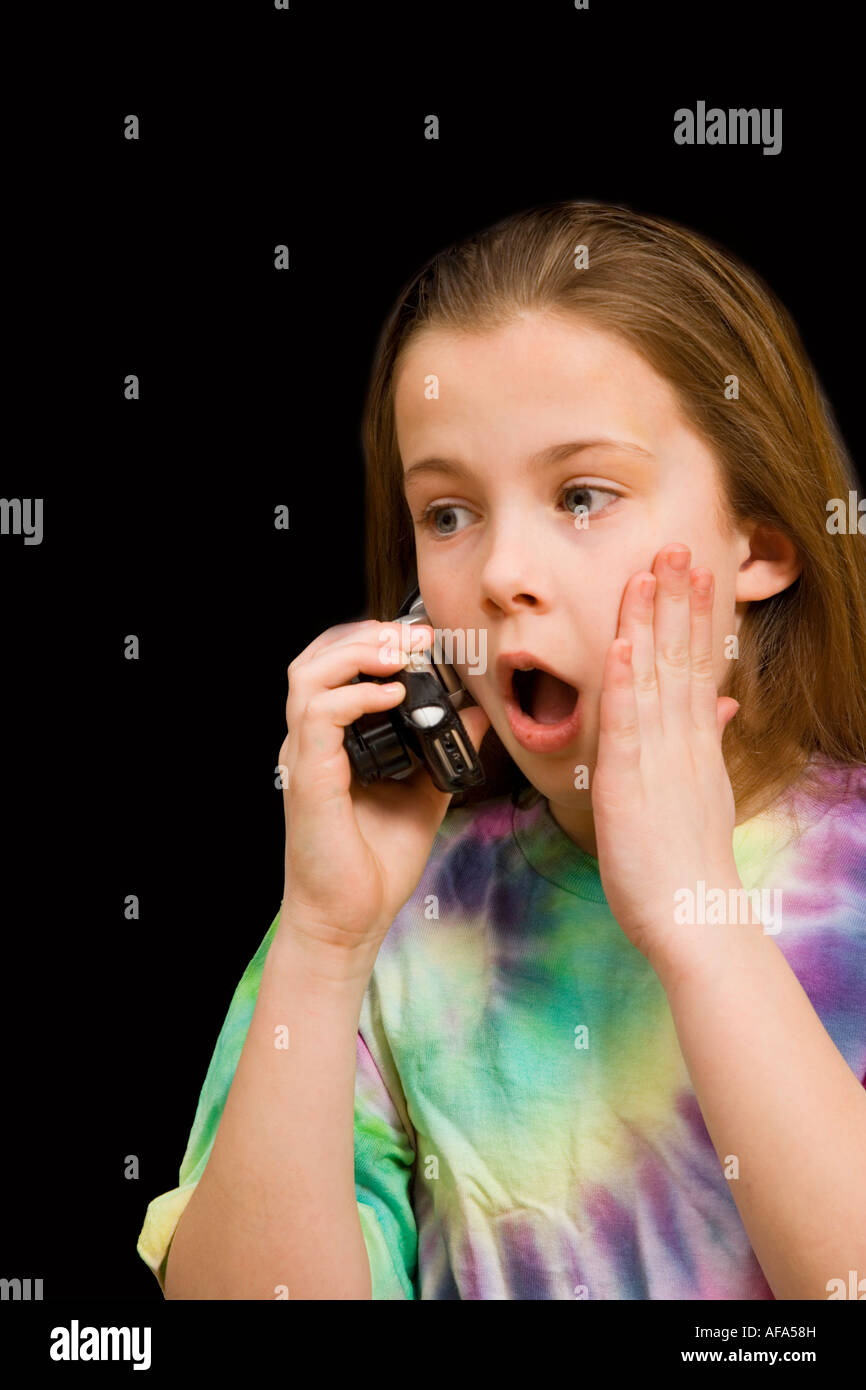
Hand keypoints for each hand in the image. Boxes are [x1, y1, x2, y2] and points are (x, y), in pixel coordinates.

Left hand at [590, 544, 741, 970]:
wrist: (695, 917)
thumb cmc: (688, 864)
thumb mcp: (703, 794)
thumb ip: (706, 744)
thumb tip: (720, 707)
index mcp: (693, 743)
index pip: (694, 665)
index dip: (691, 616)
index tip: (693, 572)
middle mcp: (679, 742)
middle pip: (680, 658)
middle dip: (676, 600)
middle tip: (676, 546)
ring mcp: (656, 759)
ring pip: (654, 677)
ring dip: (650, 623)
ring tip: (650, 573)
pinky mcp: (628, 782)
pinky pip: (626, 723)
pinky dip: (623, 682)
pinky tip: (620, 643)